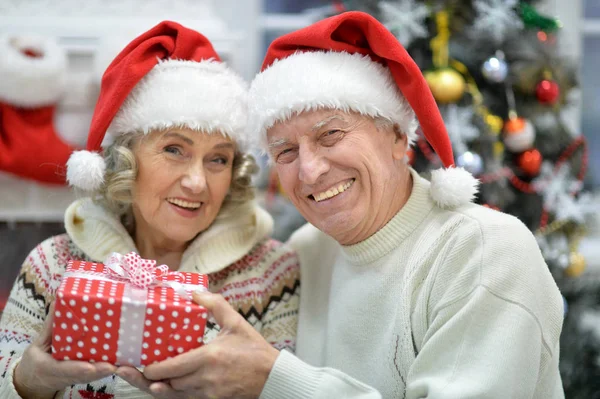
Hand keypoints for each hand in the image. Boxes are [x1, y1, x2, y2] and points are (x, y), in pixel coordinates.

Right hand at [13, 302, 116, 398]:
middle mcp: (62, 376)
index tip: (89, 367)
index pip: (63, 369)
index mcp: (47, 367)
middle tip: (112, 366)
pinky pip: (93, 376)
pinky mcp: (81, 378)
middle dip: (97, 371)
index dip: (76, 368)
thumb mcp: (37, 344)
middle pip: (82, 376)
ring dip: (104, 372)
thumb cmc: (35, 360)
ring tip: (119, 365)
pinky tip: (118, 364)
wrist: (34, 381)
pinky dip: (104, 371)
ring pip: (90, 378)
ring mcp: (73, 378)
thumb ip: (49, 327)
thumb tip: (57, 303)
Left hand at [121, 291, 278, 398]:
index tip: (141, 364)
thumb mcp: (235, 323)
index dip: (152, 369)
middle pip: (168, 384)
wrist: (272, 377)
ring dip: (160, 388)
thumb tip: (194, 292)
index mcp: (209, 357)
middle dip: (149, 379)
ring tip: (142, 380)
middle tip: (130, 371)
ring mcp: (208, 393)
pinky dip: (174, 395)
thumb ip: (214, 305)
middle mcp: (205, 378)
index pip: (172, 368)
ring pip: (175, 395)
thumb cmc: (253, 350)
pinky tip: (164, 388)